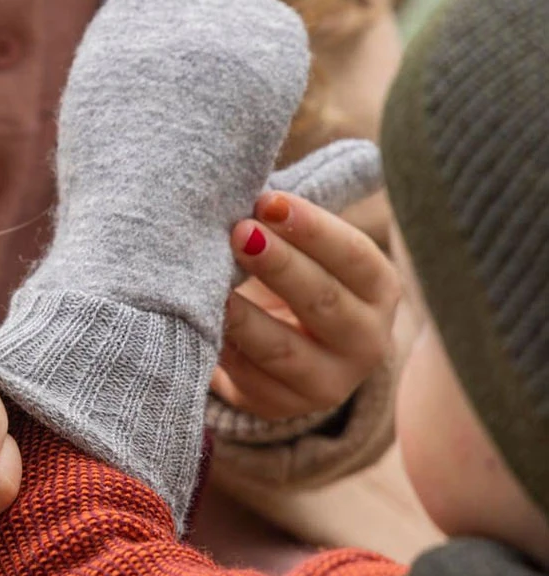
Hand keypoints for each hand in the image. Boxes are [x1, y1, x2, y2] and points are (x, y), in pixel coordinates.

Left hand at [211, 192, 400, 420]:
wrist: (283, 350)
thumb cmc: (289, 275)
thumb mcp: (306, 247)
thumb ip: (296, 214)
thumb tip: (279, 168)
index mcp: (378, 289)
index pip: (355, 256)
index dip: (312, 228)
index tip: (267, 201)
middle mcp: (365, 341)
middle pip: (323, 302)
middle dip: (279, 265)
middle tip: (237, 232)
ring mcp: (326, 383)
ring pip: (282, 350)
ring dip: (245, 316)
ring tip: (212, 285)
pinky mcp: (281, 407)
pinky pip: (247, 379)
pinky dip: (222, 349)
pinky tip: (198, 323)